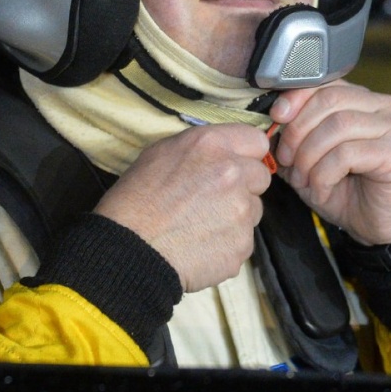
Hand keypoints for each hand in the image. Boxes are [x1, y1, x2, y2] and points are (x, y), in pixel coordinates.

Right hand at [93, 122, 271, 292]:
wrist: (130, 249)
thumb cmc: (136, 199)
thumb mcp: (161, 153)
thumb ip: (202, 149)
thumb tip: (223, 153)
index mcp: (213, 145)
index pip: (257, 141)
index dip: (245, 154)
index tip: (234, 165)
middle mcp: (233, 173)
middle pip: (261, 177)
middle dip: (244, 186)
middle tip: (214, 199)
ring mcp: (241, 211)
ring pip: (253, 210)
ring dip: (236, 216)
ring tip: (202, 225)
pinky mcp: (242, 245)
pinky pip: (243, 241)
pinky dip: (227, 244)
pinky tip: (201, 245)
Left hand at [269, 81, 390, 245]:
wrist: (375, 226)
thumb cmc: (343, 189)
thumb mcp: (308, 157)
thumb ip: (292, 134)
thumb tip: (270, 118)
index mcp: (361, 99)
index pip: (325, 81)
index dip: (295, 97)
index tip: (276, 118)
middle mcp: (382, 106)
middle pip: (329, 100)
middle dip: (298, 130)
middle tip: (287, 160)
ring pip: (337, 125)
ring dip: (309, 156)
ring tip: (302, 180)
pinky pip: (347, 154)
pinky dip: (324, 175)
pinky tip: (321, 191)